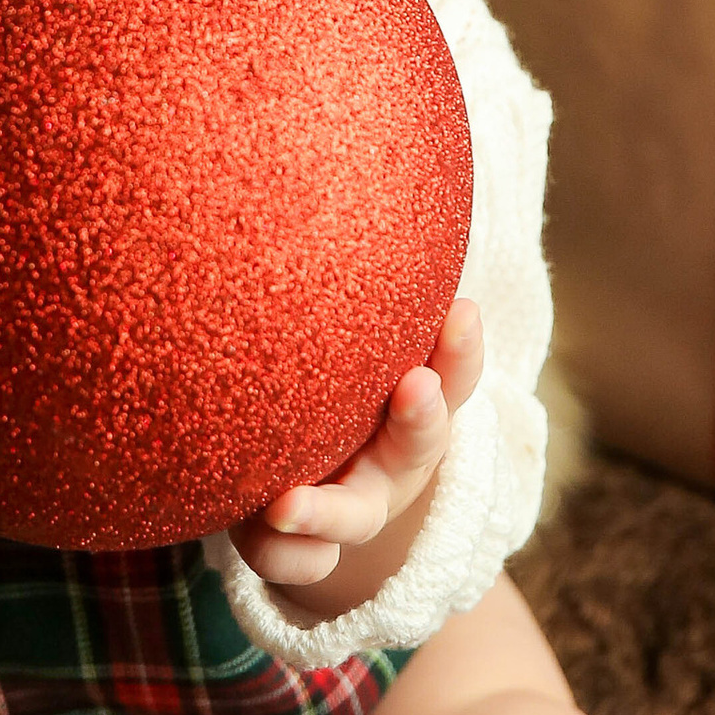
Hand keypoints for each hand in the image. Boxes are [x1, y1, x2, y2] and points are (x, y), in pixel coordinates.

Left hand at [231, 300, 485, 592]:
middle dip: (422, 416)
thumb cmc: (324, 392)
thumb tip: (328, 149)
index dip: (461, 348)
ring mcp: (348, 509)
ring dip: (326, 512)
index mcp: (412, 407)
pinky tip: (253, 531)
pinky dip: (278, 553)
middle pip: (420, 444)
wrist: (300, 501)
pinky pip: (293, 565)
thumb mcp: (346, 345)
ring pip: (354, 518)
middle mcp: (389, 460)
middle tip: (413, 387)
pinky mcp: (298, 546)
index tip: (461, 310)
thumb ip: (353, 279)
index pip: (455, 373)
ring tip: (285, 502)